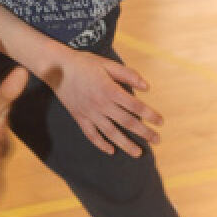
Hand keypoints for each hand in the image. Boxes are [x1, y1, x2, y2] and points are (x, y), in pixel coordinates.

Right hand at [44, 47, 161, 156]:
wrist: (56, 68)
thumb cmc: (84, 63)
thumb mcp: (107, 64)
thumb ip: (128, 75)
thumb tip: (147, 87)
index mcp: (110, 90)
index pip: (135, 106)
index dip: (150, 115)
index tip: (161, 122)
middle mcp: (101, 104)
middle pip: (127, 122)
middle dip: (144, 133)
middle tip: (157, 141)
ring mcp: (89, 113)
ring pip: (111, 133)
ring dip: (126, 144)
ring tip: (138, 153)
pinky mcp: (79, 117)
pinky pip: (91, 134)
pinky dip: (101, 144)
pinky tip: (111, 150)